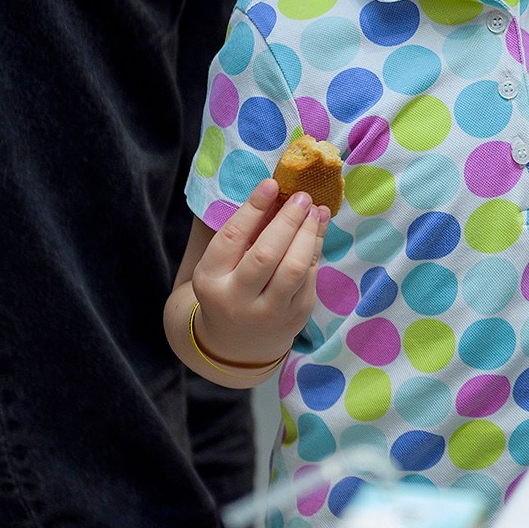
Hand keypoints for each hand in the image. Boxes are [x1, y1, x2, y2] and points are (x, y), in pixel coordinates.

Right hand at [189, 180, 324, 365]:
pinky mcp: (296, 315)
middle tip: (301, 196)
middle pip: (266, 254)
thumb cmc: (228, 286)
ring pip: (294, 267)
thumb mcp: (221, 264)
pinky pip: (310, 275)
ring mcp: (269, 312)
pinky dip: (316, 246)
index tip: (271, 184)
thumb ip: (244, 231)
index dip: (253, 209)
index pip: (232, 239)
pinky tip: (318, 226)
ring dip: (308, 233)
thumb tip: (274, 190)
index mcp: (210, 281)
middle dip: (288, 220)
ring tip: (314, 209)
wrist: (236, 343)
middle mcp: (237, 301)